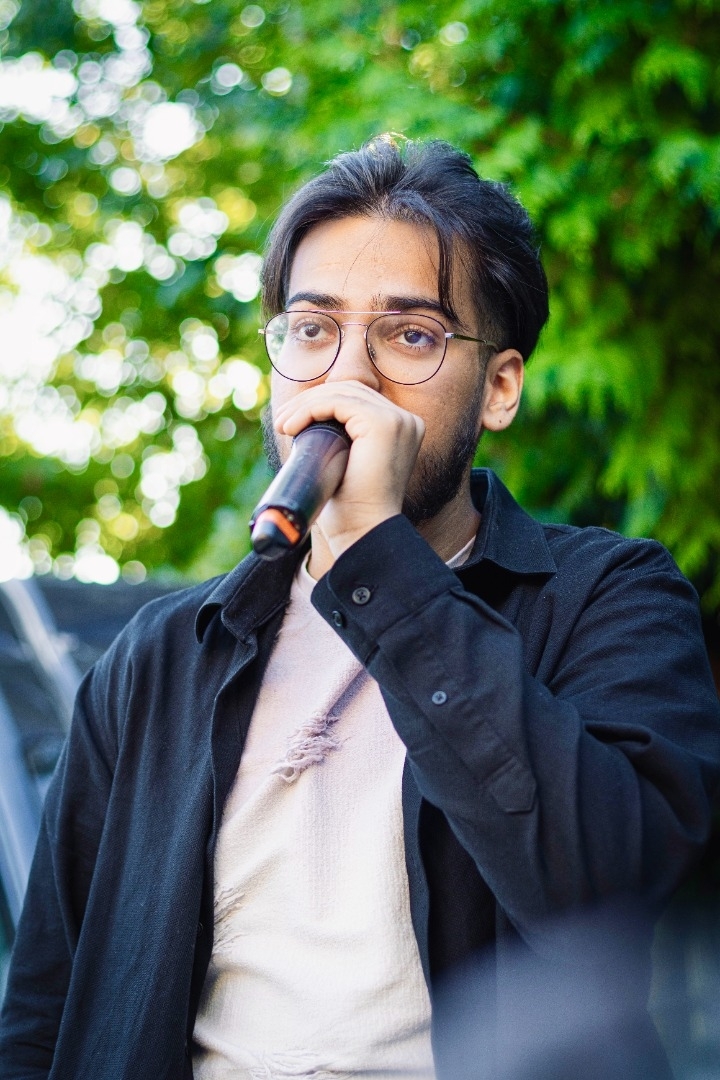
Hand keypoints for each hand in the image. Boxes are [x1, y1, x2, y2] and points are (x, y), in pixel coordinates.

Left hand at [273, 380, 424, 562]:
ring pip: (341, 393)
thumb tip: (304, 421)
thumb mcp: (346, 465)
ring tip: (283, 425)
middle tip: (282, 422)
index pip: (357, 399)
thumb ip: (339, 440)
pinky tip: (292, 427)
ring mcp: (398, 420)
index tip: (291, 422)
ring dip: (305, 405)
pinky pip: (338, 403)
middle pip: (350, 390)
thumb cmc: (351, 508)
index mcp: (401, 429)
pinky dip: (310, 410)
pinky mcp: (383, 424)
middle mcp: (406, 421)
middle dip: (310, 401)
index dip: (321, 403)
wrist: (364, 532)